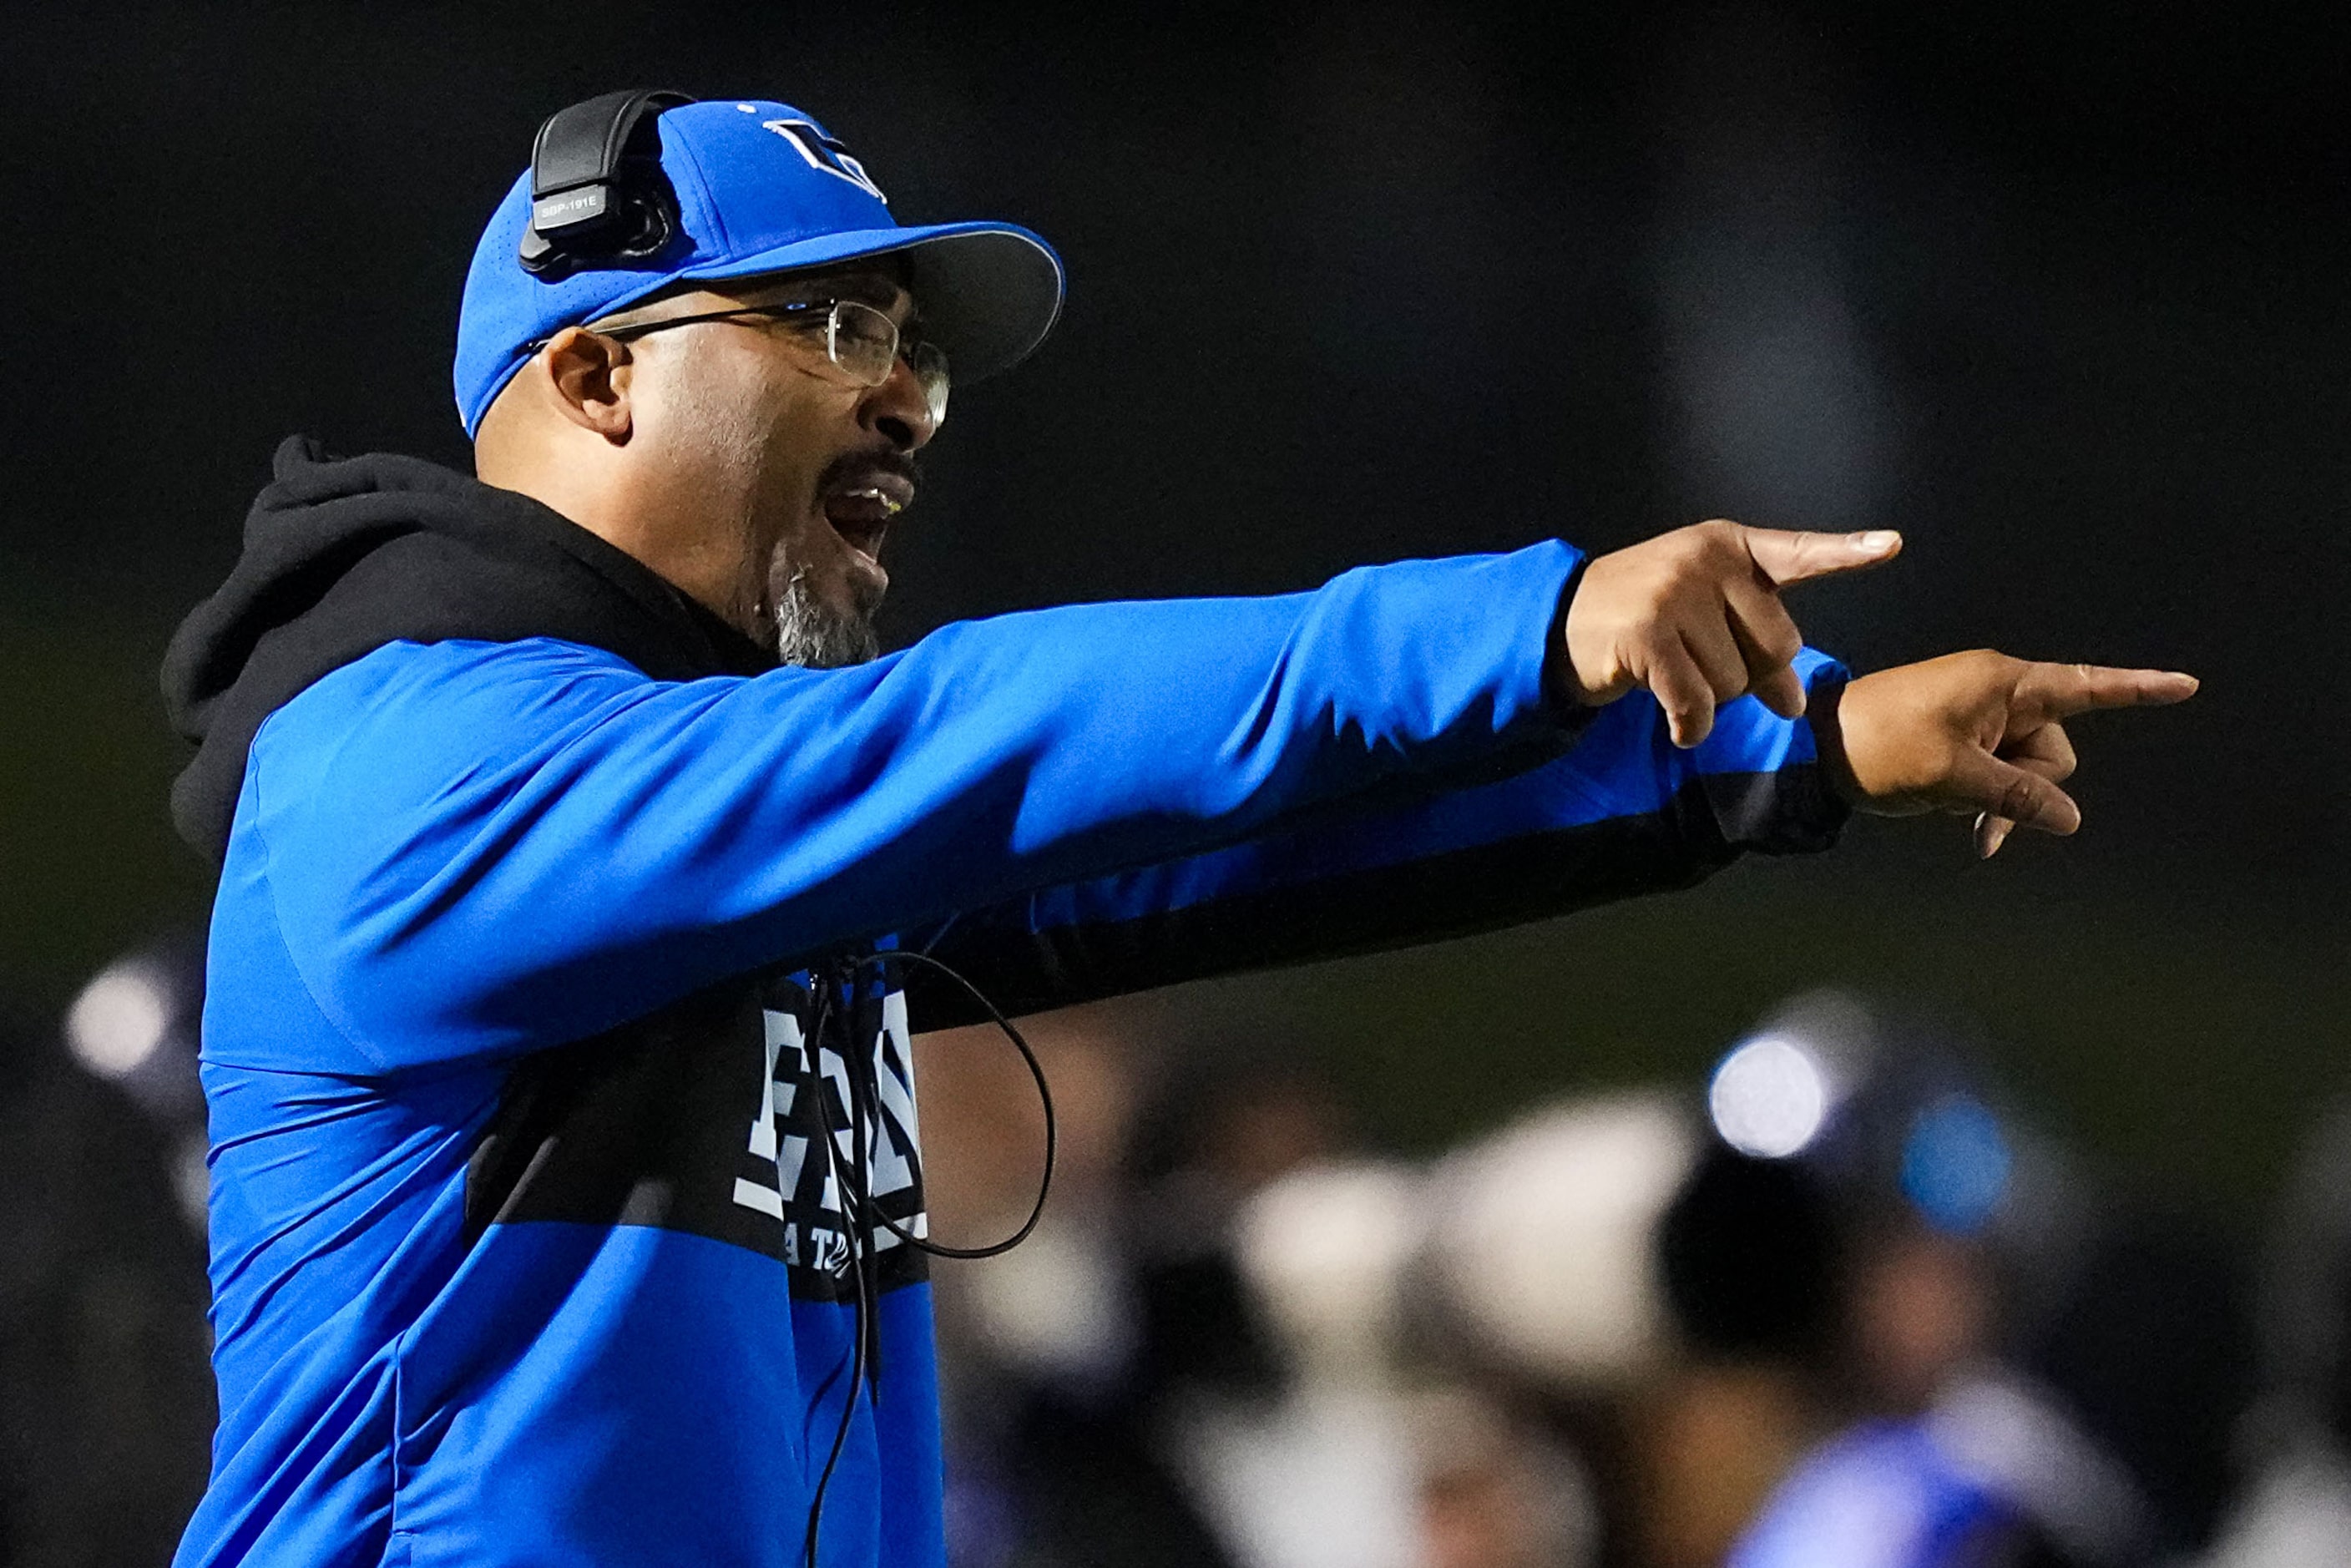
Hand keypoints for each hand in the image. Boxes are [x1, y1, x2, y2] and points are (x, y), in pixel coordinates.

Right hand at [1558, 520, 1902, 746]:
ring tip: (1671, 680)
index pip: (1796, 553)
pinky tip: (1676, 725)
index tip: (1891, 546)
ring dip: (1709, 702)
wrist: (1556, 626)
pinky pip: (1697, 701)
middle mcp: (1704, 561)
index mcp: (1726, 547)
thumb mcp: (1700, 618)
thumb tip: (1795, 705)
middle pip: (1777, 647)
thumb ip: (1752, 648)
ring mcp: (1675, 592)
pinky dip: (1690, 726)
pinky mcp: (1648, 633)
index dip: (1846, 552)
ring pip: (1736, 681)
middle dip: (1748, 677)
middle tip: (1701, 668)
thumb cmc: (1639, 622)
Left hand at [1817, 650, 2198, 856]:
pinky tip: (1954, 814)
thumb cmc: (1880, 746)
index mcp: (2002, 682)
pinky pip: (1996, 774)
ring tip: (1949, 801)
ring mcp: (1978, 716)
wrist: (1816, 748)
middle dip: (2028, 785)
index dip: (2138, 688)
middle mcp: (1998, 692)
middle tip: (1976, 807)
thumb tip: (2069, 817)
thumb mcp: (1954, 777)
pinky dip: (1983, 797)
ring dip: (2000, 797)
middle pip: (2053, 749)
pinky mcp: (1960, 739)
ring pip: (2025, 770)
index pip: (2086, 686)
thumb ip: (2018, 796)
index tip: (2185, 685)